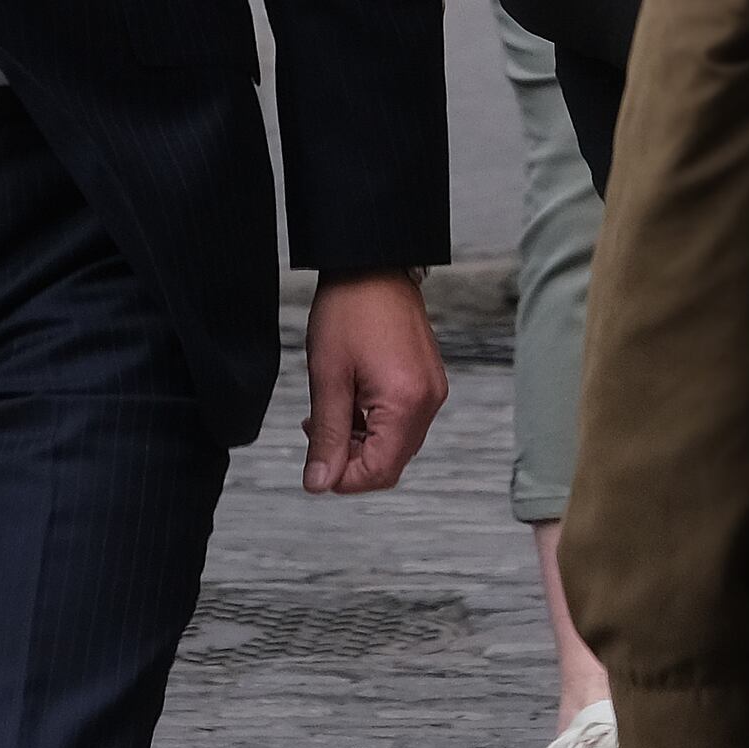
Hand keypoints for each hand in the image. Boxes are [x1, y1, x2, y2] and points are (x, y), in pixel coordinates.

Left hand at [298, 270, 444, 492]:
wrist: (372, 264)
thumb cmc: (349, 309)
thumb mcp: (328, 377)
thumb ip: (327, 435)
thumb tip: (320, 483)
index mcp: (406, 403)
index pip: (380, 471)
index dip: (344, 478)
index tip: (316, 468)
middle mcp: (429, 401)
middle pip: (392, 462)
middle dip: (352, 460)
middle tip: (318, 434)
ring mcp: (432, 390)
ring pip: (396, 444)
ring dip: (362, 441)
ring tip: (328, 414)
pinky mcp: (427, 381)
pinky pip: (403, 421)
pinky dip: (375, 423)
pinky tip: (349, 402)